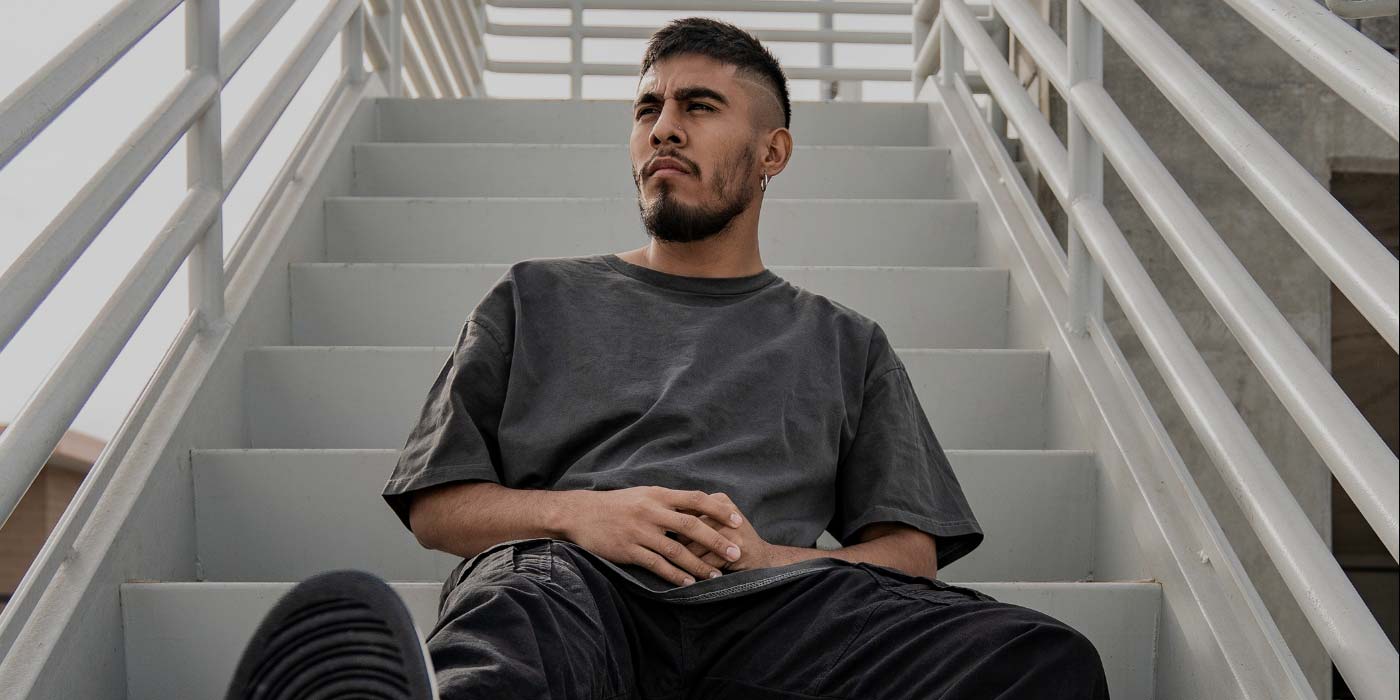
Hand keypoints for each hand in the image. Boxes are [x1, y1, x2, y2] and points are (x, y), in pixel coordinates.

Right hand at [562, 486, 745, 586]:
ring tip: (714, 575)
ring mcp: (639, 531)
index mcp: (657, 495)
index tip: (737, 521)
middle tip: (734, 553)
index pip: (695, 499)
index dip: (718, 510)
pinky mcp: (628, 550)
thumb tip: (696, 507)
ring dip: (697, 564)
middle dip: (716, 540)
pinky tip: (686, 583)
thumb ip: (667, 501)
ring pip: (675, 550)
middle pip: (691, 526)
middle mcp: (651, 511)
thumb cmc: (615, 505)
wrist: (580, 514)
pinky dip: (673, 575)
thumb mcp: (643, 494)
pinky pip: (656, 564)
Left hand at [673, 494, 774, 572]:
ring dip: (687, 560)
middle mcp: (726, 512)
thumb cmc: (730, 540)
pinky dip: (698, 570)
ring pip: (693, 547)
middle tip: (676, 555)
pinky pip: (703, 561)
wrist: (761, 558)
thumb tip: (658, 518)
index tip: (671, 538)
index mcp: (720, 499)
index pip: (684, 511)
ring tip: (689, 566)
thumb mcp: (714, 520)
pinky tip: (699, 573)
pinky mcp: (736, 549)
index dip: (676, 528)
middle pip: (686, 529)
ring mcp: (732, 530)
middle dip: (679, 546)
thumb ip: (692, 514)